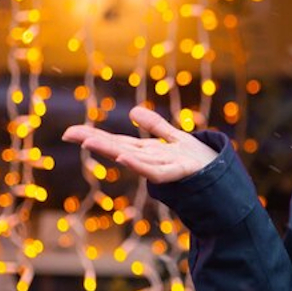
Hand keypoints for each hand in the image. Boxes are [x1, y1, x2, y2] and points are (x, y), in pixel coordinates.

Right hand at [62, 106, 218, 183]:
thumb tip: (134, 111)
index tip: (69, 133)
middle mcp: (152, 158)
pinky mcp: (180, 173)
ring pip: (135, 157)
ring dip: (112, 150)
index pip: (117, 141)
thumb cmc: (198, 160)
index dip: (94, 136)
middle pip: (120, 147)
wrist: (223, 178)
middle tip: (70, 134)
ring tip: (89, 142)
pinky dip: (141, 166)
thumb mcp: (175, 137)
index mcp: (149, 150)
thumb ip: (156, 126)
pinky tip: (125, 159)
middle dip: (96, 141)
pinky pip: (158, 171)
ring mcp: (164, 165)